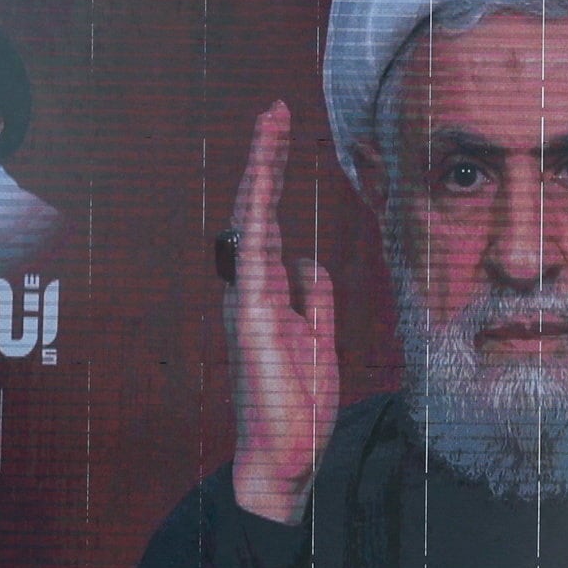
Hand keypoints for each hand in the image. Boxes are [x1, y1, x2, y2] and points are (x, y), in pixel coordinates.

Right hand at [226, 104, 339, 524]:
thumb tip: (307, 258)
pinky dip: (257, 214)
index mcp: (266, 294)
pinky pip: (254, 254)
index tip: (283, 134)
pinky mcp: (253, 318)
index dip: (273, 177)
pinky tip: (262, 179)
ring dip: (261, 170)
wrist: (287, 458)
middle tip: (275, 109)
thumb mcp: (320, 339)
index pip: (268, 222)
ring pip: (250, 220)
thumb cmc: (298, 408)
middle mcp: (249, 290)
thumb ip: (313, 297)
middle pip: (253, 209)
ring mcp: (247, 301)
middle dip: (264, 157)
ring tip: (271, 123)